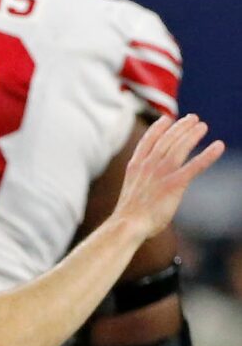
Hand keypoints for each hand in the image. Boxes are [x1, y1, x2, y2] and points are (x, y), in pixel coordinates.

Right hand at [113, 113, 224, 240]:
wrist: (126, 226)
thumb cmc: (128, 217)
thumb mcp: (130, 192)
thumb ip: (141, 183)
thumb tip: (149, 187)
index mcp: (135, 167)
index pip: (148, 141)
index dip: (158, 128)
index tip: (167, 119)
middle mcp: (148, 165)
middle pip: (167, 139)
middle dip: (180, 126)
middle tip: (193, 119)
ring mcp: (161, 173)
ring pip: (180, 146)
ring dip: (192, 134)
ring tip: (202, 126)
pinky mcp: (174, 184)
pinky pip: (194, 165)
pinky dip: (208, 155)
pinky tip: (219, 146)